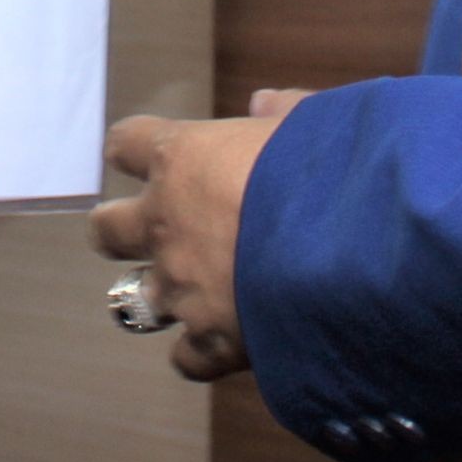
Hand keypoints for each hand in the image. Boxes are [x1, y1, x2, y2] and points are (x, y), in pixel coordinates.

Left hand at [87, 88, 302, 382]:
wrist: (354, 249)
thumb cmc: (331, 172)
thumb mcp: (312, 123)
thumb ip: (282, 113)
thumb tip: (263, 104)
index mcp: (181, 160)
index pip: (127, 144)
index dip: (133, 149)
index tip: (142, 153)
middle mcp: (166, 224)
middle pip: (107, 230)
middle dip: (119, 231)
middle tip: (143, 231)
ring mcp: (181, 288)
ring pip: (133, 301)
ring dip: (158, 295)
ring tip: (187, 294)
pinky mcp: (210, 340)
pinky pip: (186, 358)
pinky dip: (201, 352)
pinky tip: (225, 345)